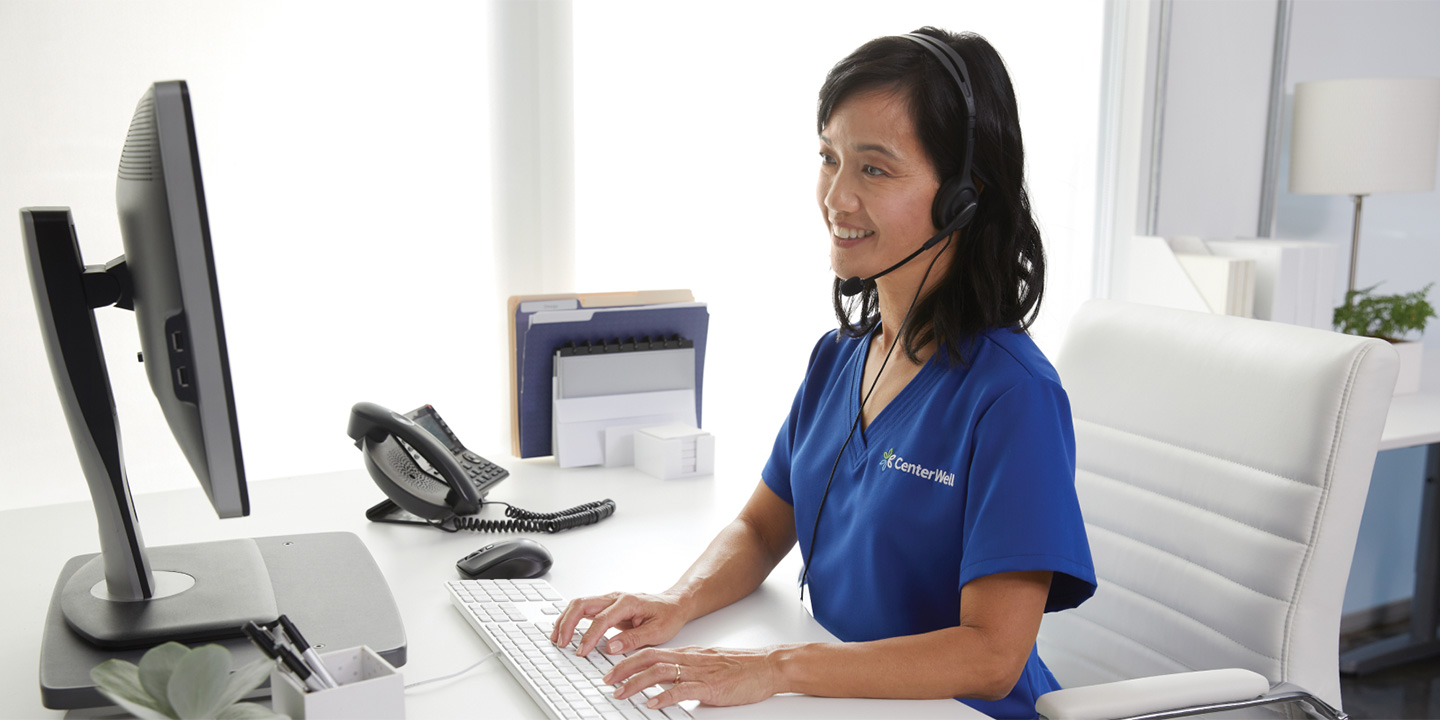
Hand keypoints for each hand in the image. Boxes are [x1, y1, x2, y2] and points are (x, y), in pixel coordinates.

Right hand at [550, 591, 689, 656]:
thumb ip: (634, 639)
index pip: (601, 619)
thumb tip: (611, 647)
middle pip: (582, 604)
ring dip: (565, 619)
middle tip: (561, 643)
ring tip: (557, 638)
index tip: (581, 652)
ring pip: (579, 604)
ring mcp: (610, 600)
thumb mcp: (658, 631)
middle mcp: (615, 598)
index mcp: (628, 602)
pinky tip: (565, 631)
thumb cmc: (668, 616)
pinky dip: (571, 618)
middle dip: (567, 623)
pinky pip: (584, 609)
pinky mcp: (607, 606)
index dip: (589, 637)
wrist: (675, 604)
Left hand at [603, 645, 785, 708]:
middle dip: (623, 669)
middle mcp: (690, 660)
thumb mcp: (709, 666)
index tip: (612, 669)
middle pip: (649, 659)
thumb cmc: (743, 668)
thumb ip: (689, 671)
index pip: (651, 652)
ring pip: (659, 673)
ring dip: (636, 683)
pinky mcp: (710, 687)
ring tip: (620, 693)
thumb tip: (670, 684)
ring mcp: (699, 673)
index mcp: (689, 654)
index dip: (628, 660)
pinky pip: (682, 690)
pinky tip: (651, 703)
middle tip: (606, 680)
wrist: (768, 666)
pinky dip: (663, 696)